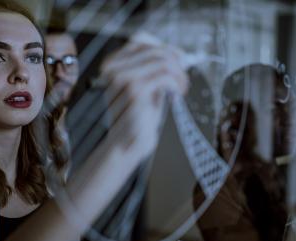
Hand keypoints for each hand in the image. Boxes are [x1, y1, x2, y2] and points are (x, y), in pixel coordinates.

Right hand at [60, 39, 187, 232]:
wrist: (127, 145)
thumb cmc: (136, 119)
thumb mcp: (142, 87)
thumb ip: (151, 68)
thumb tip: (175, 53)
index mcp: (112, 65)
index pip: (141, 41)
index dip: (165, 48)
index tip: (179, 61)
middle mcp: (113, 68)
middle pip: (155, 50)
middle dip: (176, 63)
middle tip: (183, 81)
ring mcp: (123, 79)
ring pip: (163, 61)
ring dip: (179, 74)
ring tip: (181, 89)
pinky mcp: (135, 91)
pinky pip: (165, 76)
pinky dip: (177, 83)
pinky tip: (178, 95)